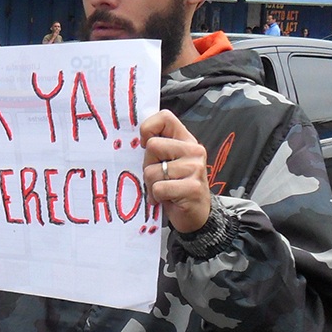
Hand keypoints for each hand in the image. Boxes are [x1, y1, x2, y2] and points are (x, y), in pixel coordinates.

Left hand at [141, 110, 211, 234]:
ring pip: (152, 171)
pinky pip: (159, 188)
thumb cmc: (175, 187)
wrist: (196, 215)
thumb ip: (157, 149)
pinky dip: (157, 197)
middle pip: (152, 146)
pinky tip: (168, 199)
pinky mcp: (193, 188)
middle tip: (158, 177)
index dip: (148, 128)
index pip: (165, 117)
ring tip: (164, 190)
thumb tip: (134, 141)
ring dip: (152, 185)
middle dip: (148, 165)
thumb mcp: (167, 162)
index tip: (145, 145)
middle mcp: (194, 150)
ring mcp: (195, 168)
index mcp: (186, 140)